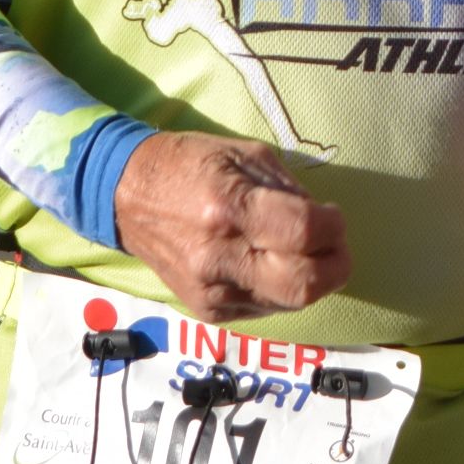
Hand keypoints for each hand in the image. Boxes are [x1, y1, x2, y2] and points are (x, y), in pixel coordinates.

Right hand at [112, 131, 349, 321]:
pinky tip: (273, 265)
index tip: (333, 216)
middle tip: (337, 246)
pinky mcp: (207, 310)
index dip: (333, 227)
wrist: (126, 196)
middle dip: (336, 265)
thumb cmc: (188, 165)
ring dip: (313, 279)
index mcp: (228, 208)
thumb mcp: (243, 154)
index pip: (304, 232)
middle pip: (303, 284)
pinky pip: (264, 309)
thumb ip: (288, 189)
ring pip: (289, 303)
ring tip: (307, 253)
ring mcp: (211, 290)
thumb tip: (323, 221)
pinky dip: (281, 289)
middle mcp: (219, 257)